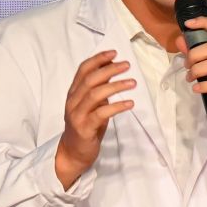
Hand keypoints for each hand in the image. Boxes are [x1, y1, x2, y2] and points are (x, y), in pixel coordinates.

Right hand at [54, 50, 135, 189]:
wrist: (74, 153)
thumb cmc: (86, 127)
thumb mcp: (92, 106)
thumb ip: (98, 90)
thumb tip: (113, 71)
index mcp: (74, 93)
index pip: (83, 70)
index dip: (98, 60)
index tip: (114, 53)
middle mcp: (73, 101)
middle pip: (90, 79)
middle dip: (109, 69)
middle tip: (127, 65)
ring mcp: (77, 114)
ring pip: (95, 94)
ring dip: (115, 86)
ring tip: (132, 83)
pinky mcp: (84, 128)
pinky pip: (101, 113)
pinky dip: (116, 106)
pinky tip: (130, 103)